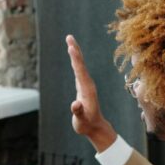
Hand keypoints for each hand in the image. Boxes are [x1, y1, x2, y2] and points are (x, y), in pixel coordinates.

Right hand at [66, 34, 116, 151]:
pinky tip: (73, 55)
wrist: (95, 127)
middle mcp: (87, 84)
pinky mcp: (83, 86)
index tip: (71, 47)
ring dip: (75, 52)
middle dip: (75, 50)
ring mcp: (86, 84)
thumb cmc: (87, 125)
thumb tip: (75, 104)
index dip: (75, 59)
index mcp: (87, 90)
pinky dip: (75, 60)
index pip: (80, 71)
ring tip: (69, 41)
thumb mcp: (81, 121)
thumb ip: (78, 112)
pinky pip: (79, 69)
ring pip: (80, 65)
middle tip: (69, 37)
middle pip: (80, 64)